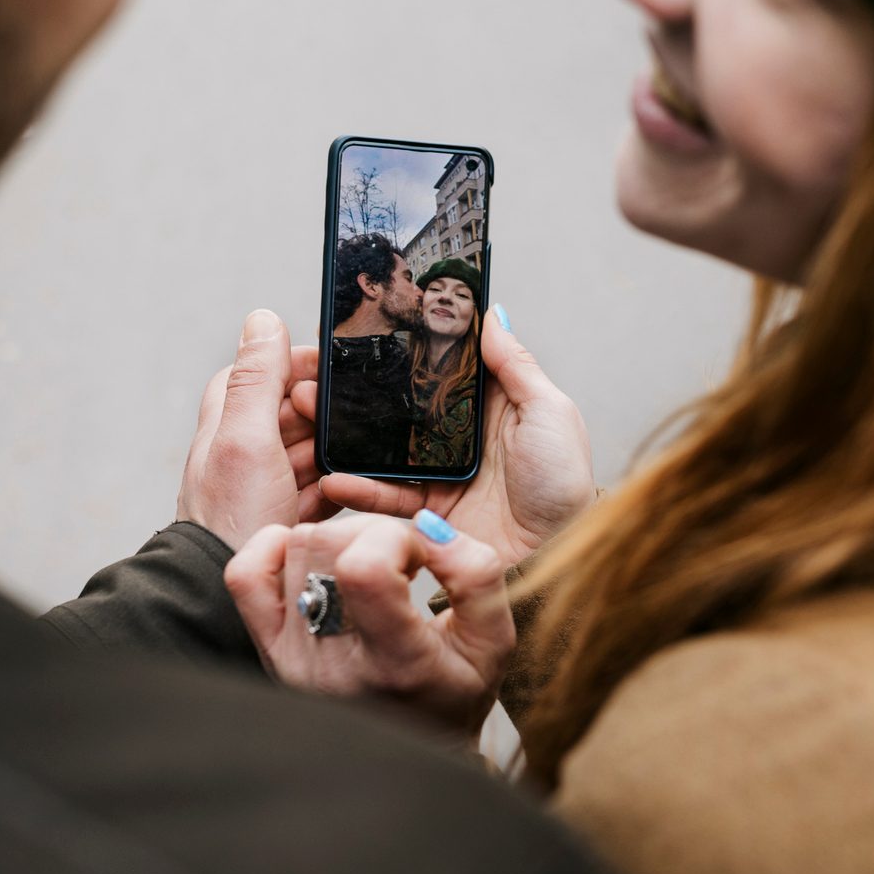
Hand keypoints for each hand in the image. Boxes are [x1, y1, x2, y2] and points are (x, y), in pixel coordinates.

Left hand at [177, 310, 338, 549]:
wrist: (226, 594)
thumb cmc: (232, 518)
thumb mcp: (246, 438)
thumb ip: (257, 379)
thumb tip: (263, 318)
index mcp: (225, 421)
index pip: (260, 371)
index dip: (295, 363)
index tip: (334, 365)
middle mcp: (243, 449)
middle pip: (291, 409)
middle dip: (322, 408)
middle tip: (353, 414)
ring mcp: (264, 484)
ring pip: (309, 448)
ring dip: (333, 447)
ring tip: (358, 450)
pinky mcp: (284, 514)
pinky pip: (320, 487)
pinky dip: (337, 484)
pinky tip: (352, 488)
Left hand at [224, 511, 514, 738]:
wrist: (409, 756)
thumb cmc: (454, 695)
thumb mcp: (492, 642)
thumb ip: (475, 575)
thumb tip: (427, 528)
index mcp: (394, 664)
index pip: (365, 569)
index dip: (396, 538)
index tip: (420, 556)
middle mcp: (331, 665)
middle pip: (328, 546)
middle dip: (373, 532)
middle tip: (401, 561)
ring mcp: (291, 659)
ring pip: (295, 548)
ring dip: (338, 539)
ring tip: (370, 568)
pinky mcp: (269, 651)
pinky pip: (245, 574)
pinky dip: (277, 549)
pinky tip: (317, 562)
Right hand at [294, 305, 594, 566]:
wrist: (555, 558)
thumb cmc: (563, 485)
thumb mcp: (549, 413)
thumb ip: (515, 365)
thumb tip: (490, 315)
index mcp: (490, 405)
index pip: (439, 367)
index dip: (405, 350)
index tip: (362, 328)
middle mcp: (459, 436)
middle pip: (401, 406)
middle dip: (358, 391)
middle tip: (319, 375)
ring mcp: (439, 473)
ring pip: (383, 448)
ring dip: (346, 433)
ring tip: (310, 415)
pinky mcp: (426, 512)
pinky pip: (386, 494)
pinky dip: (359, 488)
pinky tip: (335, 477)